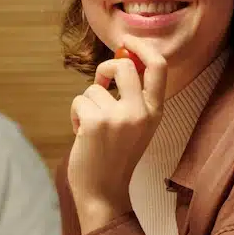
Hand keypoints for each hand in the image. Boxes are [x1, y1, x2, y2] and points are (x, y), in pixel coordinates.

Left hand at [66, 38, 166, 233]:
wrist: (104, 193)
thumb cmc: (114, 157)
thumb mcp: (135, 126)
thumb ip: (132, 97)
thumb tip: (119, 60)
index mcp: (155, 112)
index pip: (159, 67)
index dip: (142, 47)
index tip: (127, 41)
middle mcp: (141, 112)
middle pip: (124, 65)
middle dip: (104, 68)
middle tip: (99, 82)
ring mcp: (120, 117)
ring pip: (93, 89)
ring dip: (86, 105)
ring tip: (91, 129)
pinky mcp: (96, 123)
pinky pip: (79, 101)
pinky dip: (75, 115)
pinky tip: (82, 135)